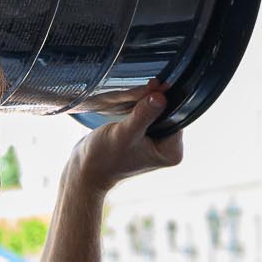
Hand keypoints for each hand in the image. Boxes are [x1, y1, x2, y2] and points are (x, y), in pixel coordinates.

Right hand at [66, 81, 184, 194]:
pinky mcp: (144, 136)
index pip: (178, 116)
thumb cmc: (103, 159)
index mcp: (171, 152)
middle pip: (168, 112)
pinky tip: (128, 108)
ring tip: (129, 105)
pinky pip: (147, 114)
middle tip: (138, 95)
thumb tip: (160, 95)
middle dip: (153, 102)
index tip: (152, 90)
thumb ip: (143, 115)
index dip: (164, 101)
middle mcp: (167, 147)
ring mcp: (156, 142)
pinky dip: (138, 107)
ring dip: (144, 103)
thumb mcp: (123, 135)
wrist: (84, 170)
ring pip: (156, 111)